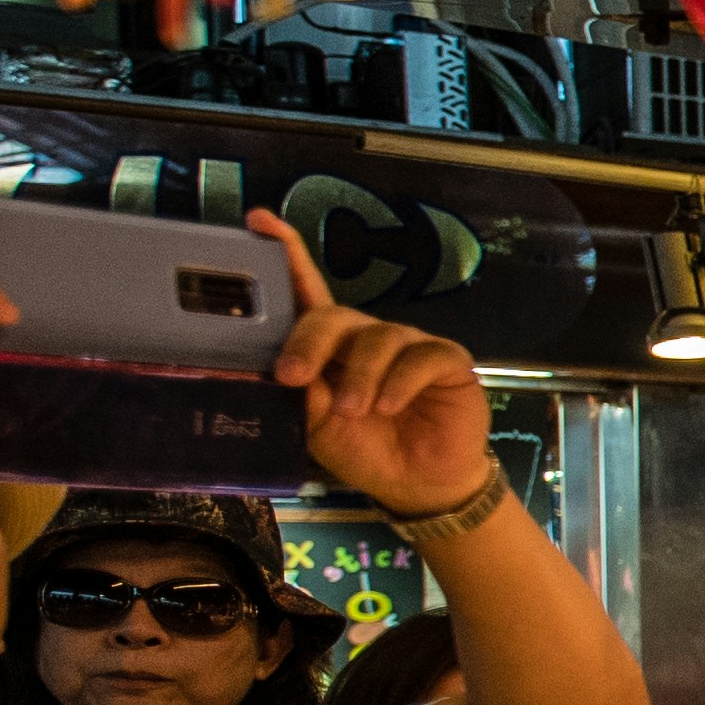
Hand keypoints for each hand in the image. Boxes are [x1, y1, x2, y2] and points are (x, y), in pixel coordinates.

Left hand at [259, 214, 501, 515]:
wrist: (417, 484)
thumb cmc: (365, 449)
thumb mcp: (316, 426)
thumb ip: (299, 394)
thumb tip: (267, 371)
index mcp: (330, 348)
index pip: (305, 292)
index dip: (284, 252)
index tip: (258, 220)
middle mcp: (367, 337)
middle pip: (335, 314)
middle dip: (309, 341)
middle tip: (292, 376)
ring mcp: (409, 345)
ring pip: (378, 337)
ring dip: (360, 377)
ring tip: (354, 411)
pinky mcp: (446, 360)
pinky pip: (421, 357)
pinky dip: (400, 382)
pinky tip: (391, 407)